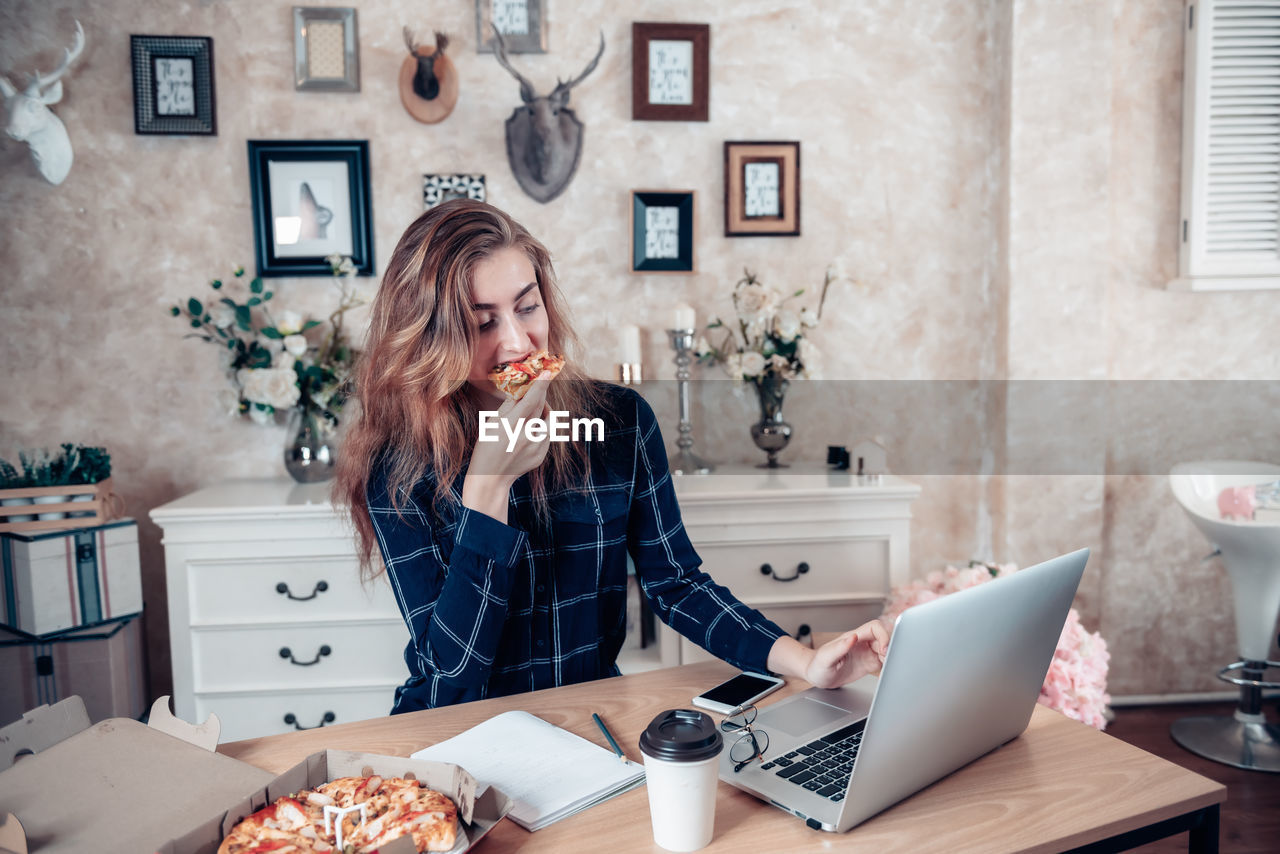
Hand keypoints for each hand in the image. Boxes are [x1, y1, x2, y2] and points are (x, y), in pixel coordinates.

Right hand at [462, 372, 553, 520]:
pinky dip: (540, 429)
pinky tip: (528, 432)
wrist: (491, 478)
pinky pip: (547, 435)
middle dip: (542, 394)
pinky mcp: (541, 455)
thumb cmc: (487, 447)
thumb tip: (521, 390)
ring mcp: (536, 447)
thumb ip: (508, 407)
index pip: (530, 401)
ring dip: (543, 412)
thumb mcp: (492, 424)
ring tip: (532, 413)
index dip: (540, 385)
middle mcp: (526, 436)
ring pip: (548, 421)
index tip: (546, 373)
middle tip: (539, 386)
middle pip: (541, 407)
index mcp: (511, 426)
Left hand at [803, 619, 890, 689]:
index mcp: (853, 637)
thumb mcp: (826, 658)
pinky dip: (888, 666)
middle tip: (886, 661)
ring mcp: (866, 653)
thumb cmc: (818, 665)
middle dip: (890, 648)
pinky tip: (884, 673)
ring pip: (887, 649)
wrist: (817, 677)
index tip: (883, 650)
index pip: (875, 627)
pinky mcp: (869, 664)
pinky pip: (884, 661)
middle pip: (884, 637)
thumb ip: (839, 647)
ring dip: (891, 657)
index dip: (883, 636)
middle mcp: (862, 643)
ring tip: (885, 668)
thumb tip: (853, 637)